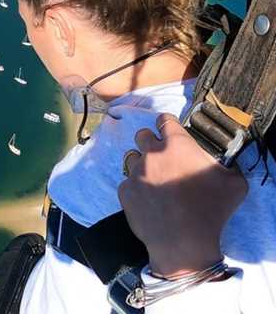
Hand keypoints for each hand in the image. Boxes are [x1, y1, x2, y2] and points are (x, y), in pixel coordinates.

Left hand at [118, 114, 247, 277]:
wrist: (183, 240)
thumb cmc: (211, 210)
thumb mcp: (234, 183)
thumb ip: (227, 166)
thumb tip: (225, 164)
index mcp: (177, 145)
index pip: (165, 120)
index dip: (168, 124)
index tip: (170, 130)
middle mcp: (152, 154)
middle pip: (142, 135)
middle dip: (150, 141)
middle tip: (162, 156)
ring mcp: (136, 172)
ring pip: (132, 158)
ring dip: (142, 164)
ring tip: (155, 179)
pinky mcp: (125, 190)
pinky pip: (128, 183)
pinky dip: (136, 188)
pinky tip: (149, 199)